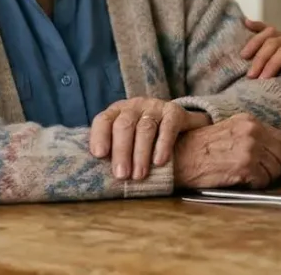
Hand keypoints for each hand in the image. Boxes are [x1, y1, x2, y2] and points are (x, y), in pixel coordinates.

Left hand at [90, 98, 210, 180]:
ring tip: (139, 175)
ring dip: (140, 154)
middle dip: (121, 151)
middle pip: (124, 125)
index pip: (104, 120)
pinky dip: (163, 145)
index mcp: (117, 112)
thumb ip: (115, 153)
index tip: (99, 155)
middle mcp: (135, 106)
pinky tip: (159, 162)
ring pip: (145, 128)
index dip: (100, 136)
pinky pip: (168, 127)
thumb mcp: (128, 143)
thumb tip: (100, 174)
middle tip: (121, 175)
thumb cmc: (145, 142)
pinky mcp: (175, 112)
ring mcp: (155, 107)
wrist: (180, 132)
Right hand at [174, 113, 280, 188]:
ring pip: (275, 170)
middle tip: (266, 176)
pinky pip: (263, 181)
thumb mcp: (228, 130)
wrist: (180, 157)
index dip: (280, 155)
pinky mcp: (245, 166)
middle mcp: (252, 131)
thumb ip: (250, 135)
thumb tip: (271, 150)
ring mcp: (250, 148)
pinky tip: (244, 183)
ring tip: (251, 179)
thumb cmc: (199, 147)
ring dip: (267, 179)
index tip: (274, 163)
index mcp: (249, 121)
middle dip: (278, 169)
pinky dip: (257, 186)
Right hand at [240, 19, 280, 89]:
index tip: (263, 79)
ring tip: (244, 58)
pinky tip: (246, 23)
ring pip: (269, 35)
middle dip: (261, 59)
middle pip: (275, 42)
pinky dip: (258, 27)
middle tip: (251, 76)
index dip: (273, 64)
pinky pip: (270, 31)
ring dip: (255, 45)